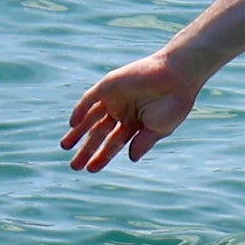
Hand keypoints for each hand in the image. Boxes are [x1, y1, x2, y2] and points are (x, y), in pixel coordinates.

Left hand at [62, 55, 196, 172]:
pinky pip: (90, 98)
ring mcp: (116, 97)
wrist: (179, 75)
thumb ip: (142, 143)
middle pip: (99, 133)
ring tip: (65, 147)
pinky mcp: (110, 84)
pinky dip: (80, 110)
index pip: (114, 142)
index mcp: (136, 122)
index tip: (91, 170)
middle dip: (87, 149)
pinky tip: (73, 124)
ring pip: (91, 117)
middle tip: (74, 166)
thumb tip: (131, 158)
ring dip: (78, 132)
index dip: (103, 156)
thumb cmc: (174, 102)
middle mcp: (123, 110)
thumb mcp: (159, 129)